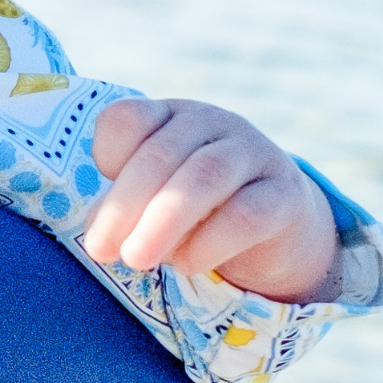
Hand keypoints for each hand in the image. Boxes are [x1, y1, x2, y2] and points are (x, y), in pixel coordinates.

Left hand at [84, 95, 338, 299]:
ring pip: (205, 176)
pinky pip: (248, 214)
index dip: (106, 157)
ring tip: (135, 259)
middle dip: (124, 205)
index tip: (96, 208)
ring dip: (163, 221)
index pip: (128, 119)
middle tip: (100, 251)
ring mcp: (253, 153)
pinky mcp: (286, 195)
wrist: (272, 224)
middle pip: (161, 153)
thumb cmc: (193, 208)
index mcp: (168, 117)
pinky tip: (187, 266)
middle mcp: (211, 123)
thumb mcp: (150, 200)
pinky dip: (211, 242)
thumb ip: (122, 208)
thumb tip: (100, 234)